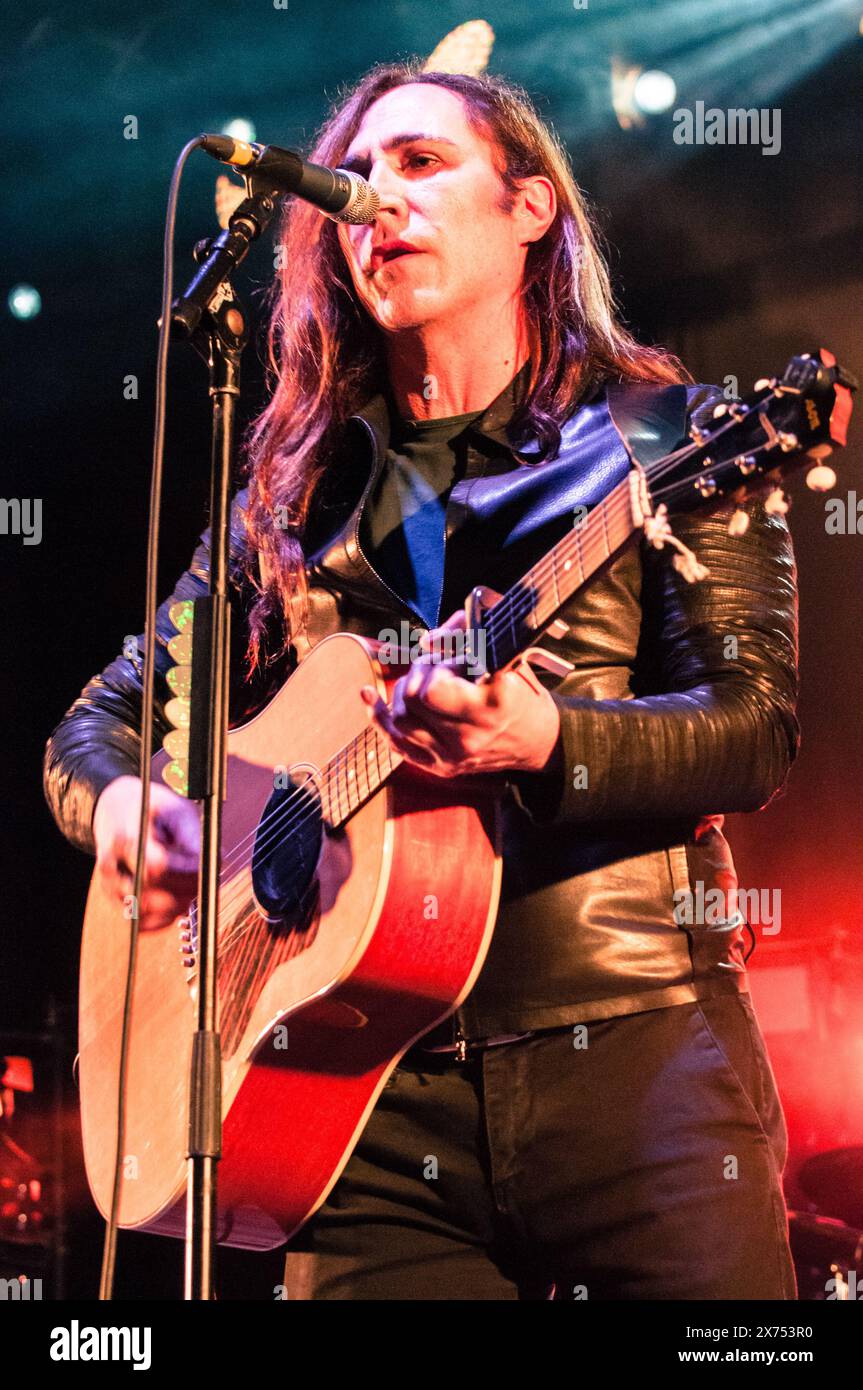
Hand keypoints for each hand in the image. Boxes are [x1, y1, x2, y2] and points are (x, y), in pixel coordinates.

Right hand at [93, 775, 200, 929]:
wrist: (117, 808)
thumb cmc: (151, 809)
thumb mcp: (175, 810)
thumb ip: (192, 837)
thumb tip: (213, 862)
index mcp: (125, 839)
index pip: (159, 868)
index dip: (188, 874)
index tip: (207, 867)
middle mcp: (112, 866)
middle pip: (153, 895)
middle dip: (185, 891)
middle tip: (204, 878)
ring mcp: (111, 885)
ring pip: (148, 913)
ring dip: (176, 906)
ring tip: (189, 885)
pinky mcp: (115, 900)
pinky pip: (141, 923)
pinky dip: (163, 919)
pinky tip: (176, 902)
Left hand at [360, 610, 560, 777]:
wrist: (539, 741)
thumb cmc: (521, 694)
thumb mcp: (505, 659)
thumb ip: (465, 639)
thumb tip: (428, 639)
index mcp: (488, 707)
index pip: (432, 688)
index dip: (434, 667)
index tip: (449, 661)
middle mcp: (468, 736)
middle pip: (411, 701)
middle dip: (417, 674)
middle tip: (435, 667)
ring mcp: (452, 756)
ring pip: (399, 721)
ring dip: (401, 692)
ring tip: (419, 680)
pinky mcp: (441, 767)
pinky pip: (397, 744)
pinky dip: (379, 718)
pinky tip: (370, 697)